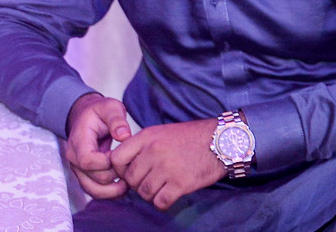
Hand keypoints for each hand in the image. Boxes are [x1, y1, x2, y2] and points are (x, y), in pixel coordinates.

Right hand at [64, 93, 133, 199]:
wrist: (86, 116)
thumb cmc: (99, 112)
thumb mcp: (110, 108)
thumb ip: (117, 119)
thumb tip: (123, 136)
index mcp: (78, 140)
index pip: (88, 161)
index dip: (107, 163)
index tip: (120, 155)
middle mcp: (74, 157)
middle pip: (93, 178)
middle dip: (115, 175)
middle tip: (127, 165)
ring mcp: (77, 168)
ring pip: (93, 190)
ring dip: (113, 190)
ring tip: (128, 181)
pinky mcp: (84, 176)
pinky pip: (95, 192)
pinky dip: (110, 193)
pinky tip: (122, 184)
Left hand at [110, 118, 224, 210]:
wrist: (218, 141)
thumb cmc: (188, 138)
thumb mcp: (159, 132)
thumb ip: (141, 145)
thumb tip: (124, 164)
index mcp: (146, 137)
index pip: (116, 158)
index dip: (119, 170)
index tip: (128, 173)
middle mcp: (153, 152)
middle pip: (130, 178)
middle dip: (136, 185)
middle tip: (146, 183)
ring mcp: (167, 168)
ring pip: (144, 192)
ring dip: (149, 195)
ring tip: (157, 190)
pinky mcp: (181, 183)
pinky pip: (160, 202)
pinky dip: (161, 203)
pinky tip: (166, 197)